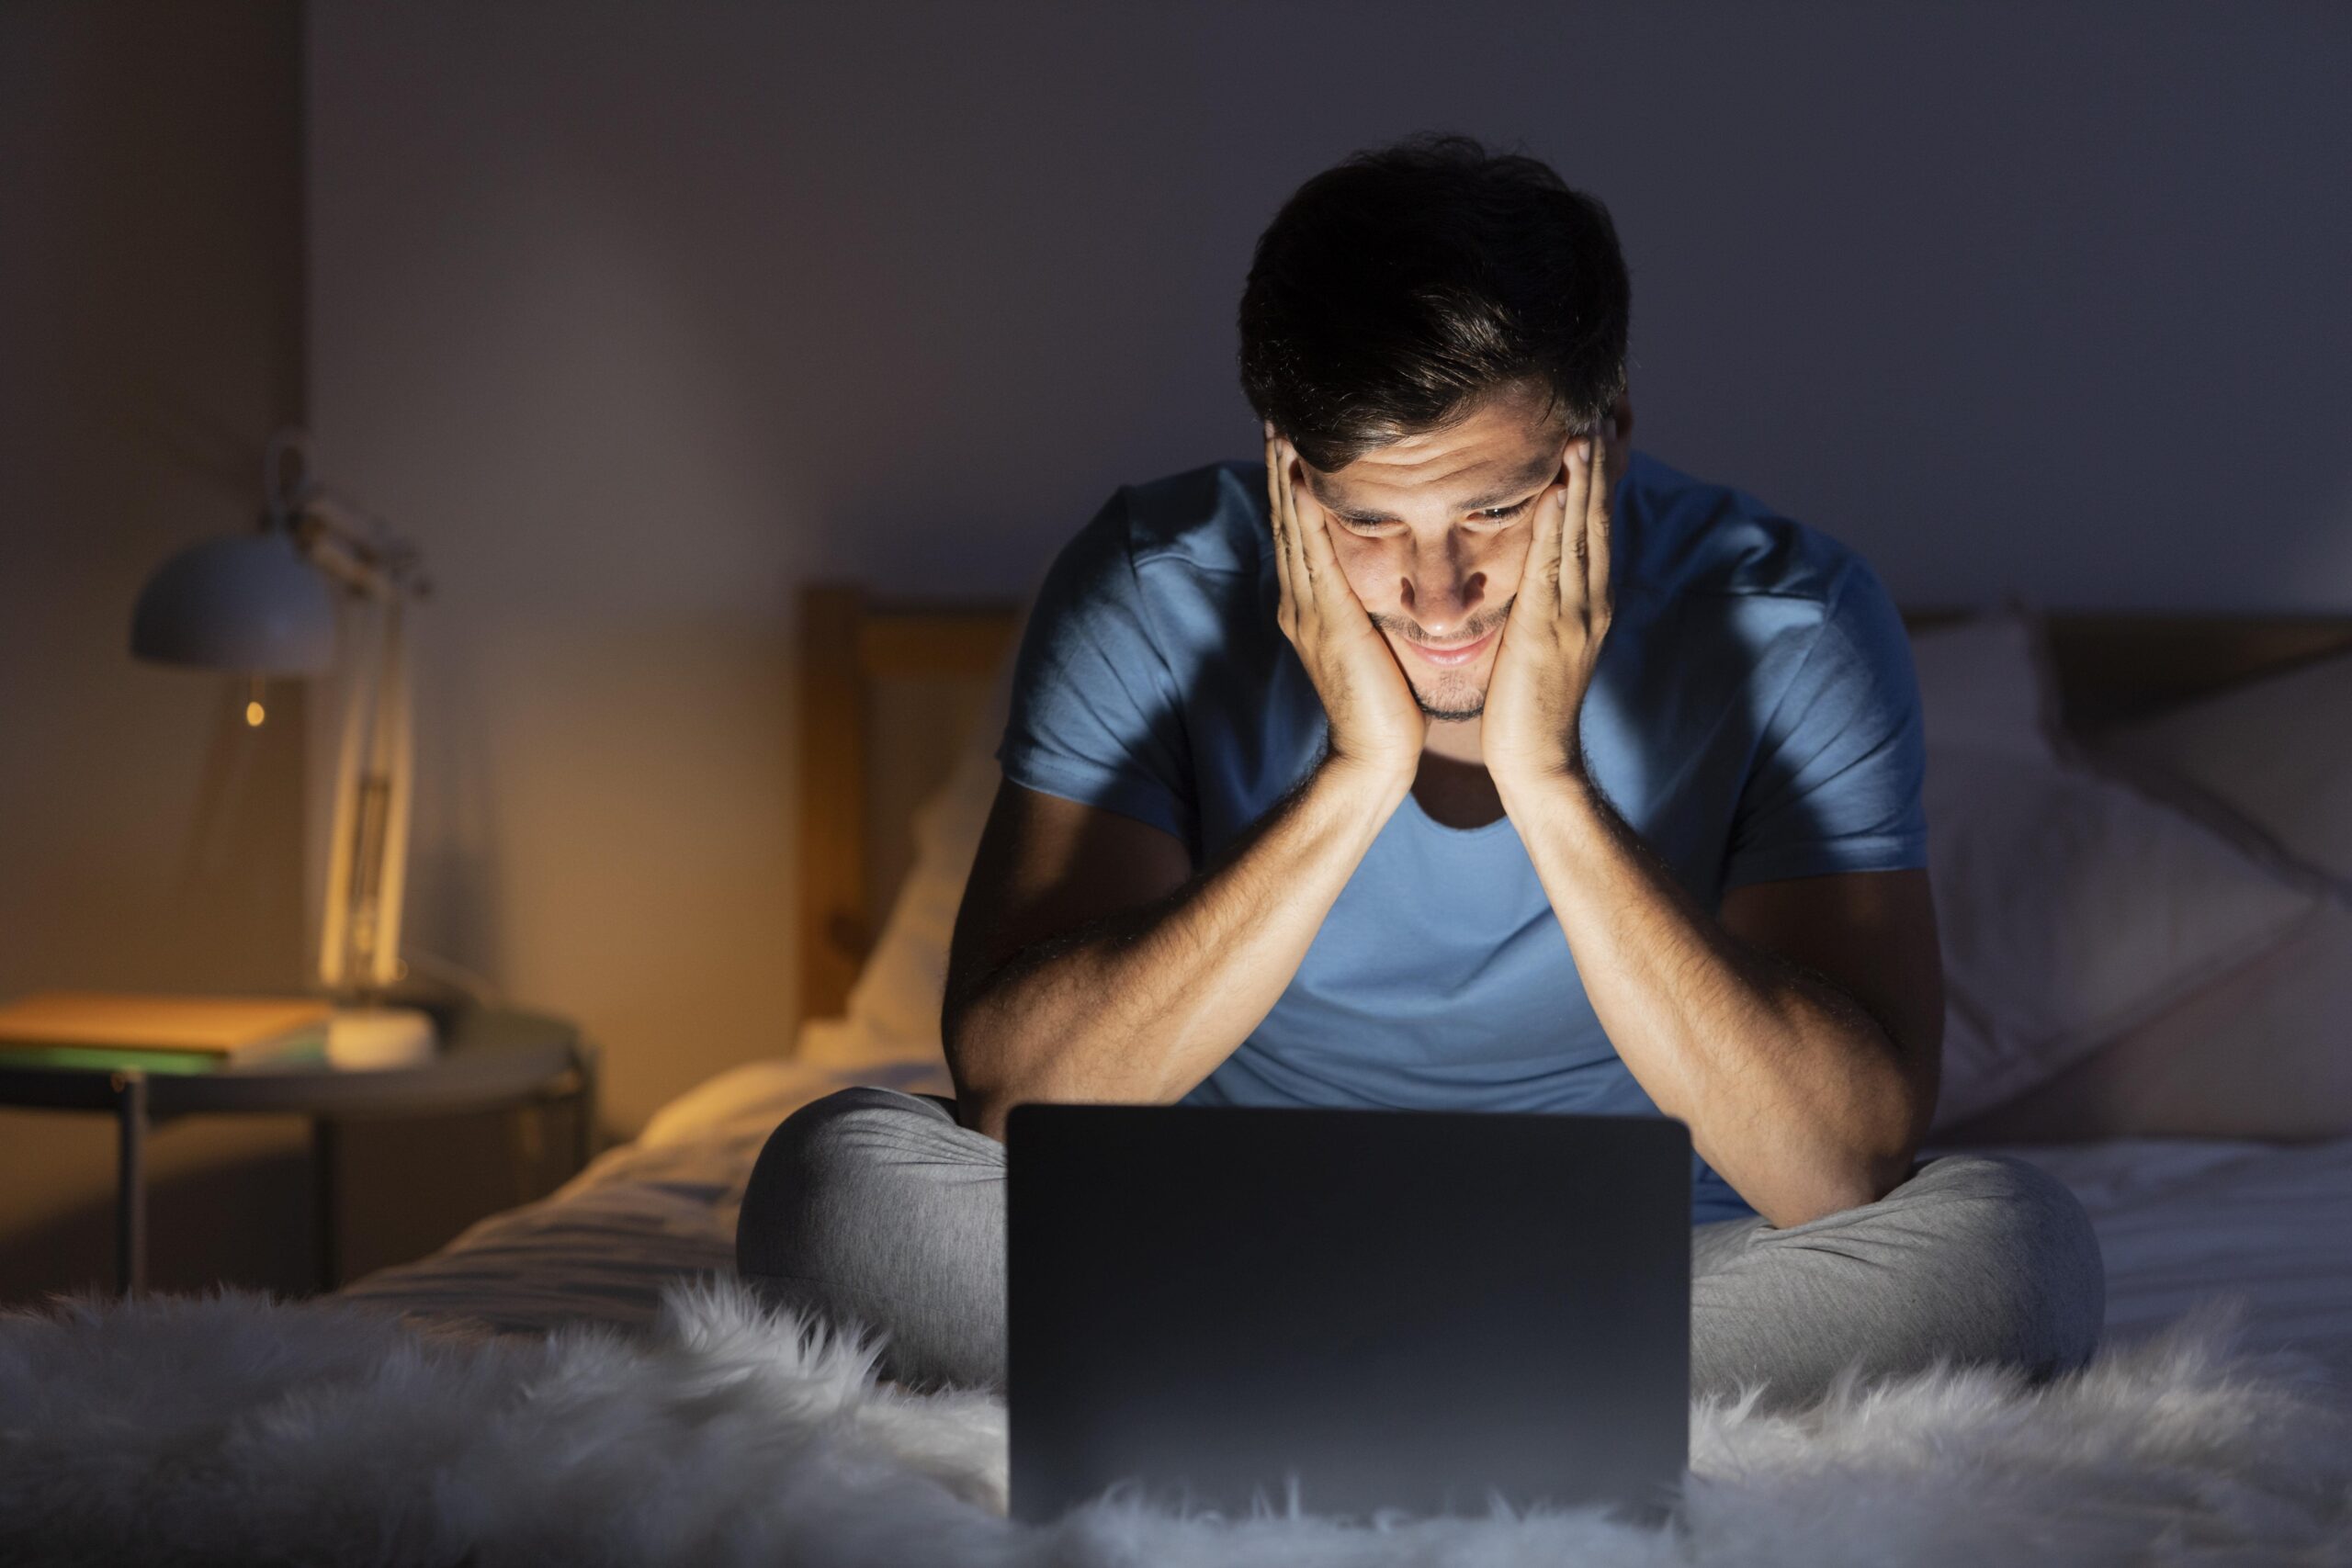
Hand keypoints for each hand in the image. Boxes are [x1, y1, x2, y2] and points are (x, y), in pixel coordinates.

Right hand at [1265, 430, 1424, 785]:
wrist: (1377, 755)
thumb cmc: (1387, 706)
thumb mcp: (1376, 643)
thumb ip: (1370, 610)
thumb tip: (1387, 583)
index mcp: (1314, 605)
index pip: (1301, 532)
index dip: (1292, 485)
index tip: (1292, 440)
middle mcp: (1302, 601)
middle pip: (1285, 520)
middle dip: (1279, 468)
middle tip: (1275, 416)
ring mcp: (1308, 610)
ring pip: (1292, 529)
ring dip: (1283, 479)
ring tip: (1280, 431)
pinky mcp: (1326, 621)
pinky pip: (1312, 555)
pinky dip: (1303, 515)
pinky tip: (1300, 480)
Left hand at [1483, 419, 1617, 791]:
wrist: (1536, 763)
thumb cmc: (1526, 706)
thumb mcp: (1539, 641)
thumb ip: (1540, 602)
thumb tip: (1528, 569)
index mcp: (1587, 601)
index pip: (1595, 525)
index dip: (1598, 477)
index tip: (1597, 429)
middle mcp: (1590, 601)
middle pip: (1599, 518)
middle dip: (1600, 464)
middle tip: (1601, 408)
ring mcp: (1574, 616)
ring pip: (1582, 535)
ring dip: (1583, 481)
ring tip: (1583, 431)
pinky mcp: (1550, 632)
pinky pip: (1553, 568)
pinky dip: (1555, 525)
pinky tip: (1553, 490)